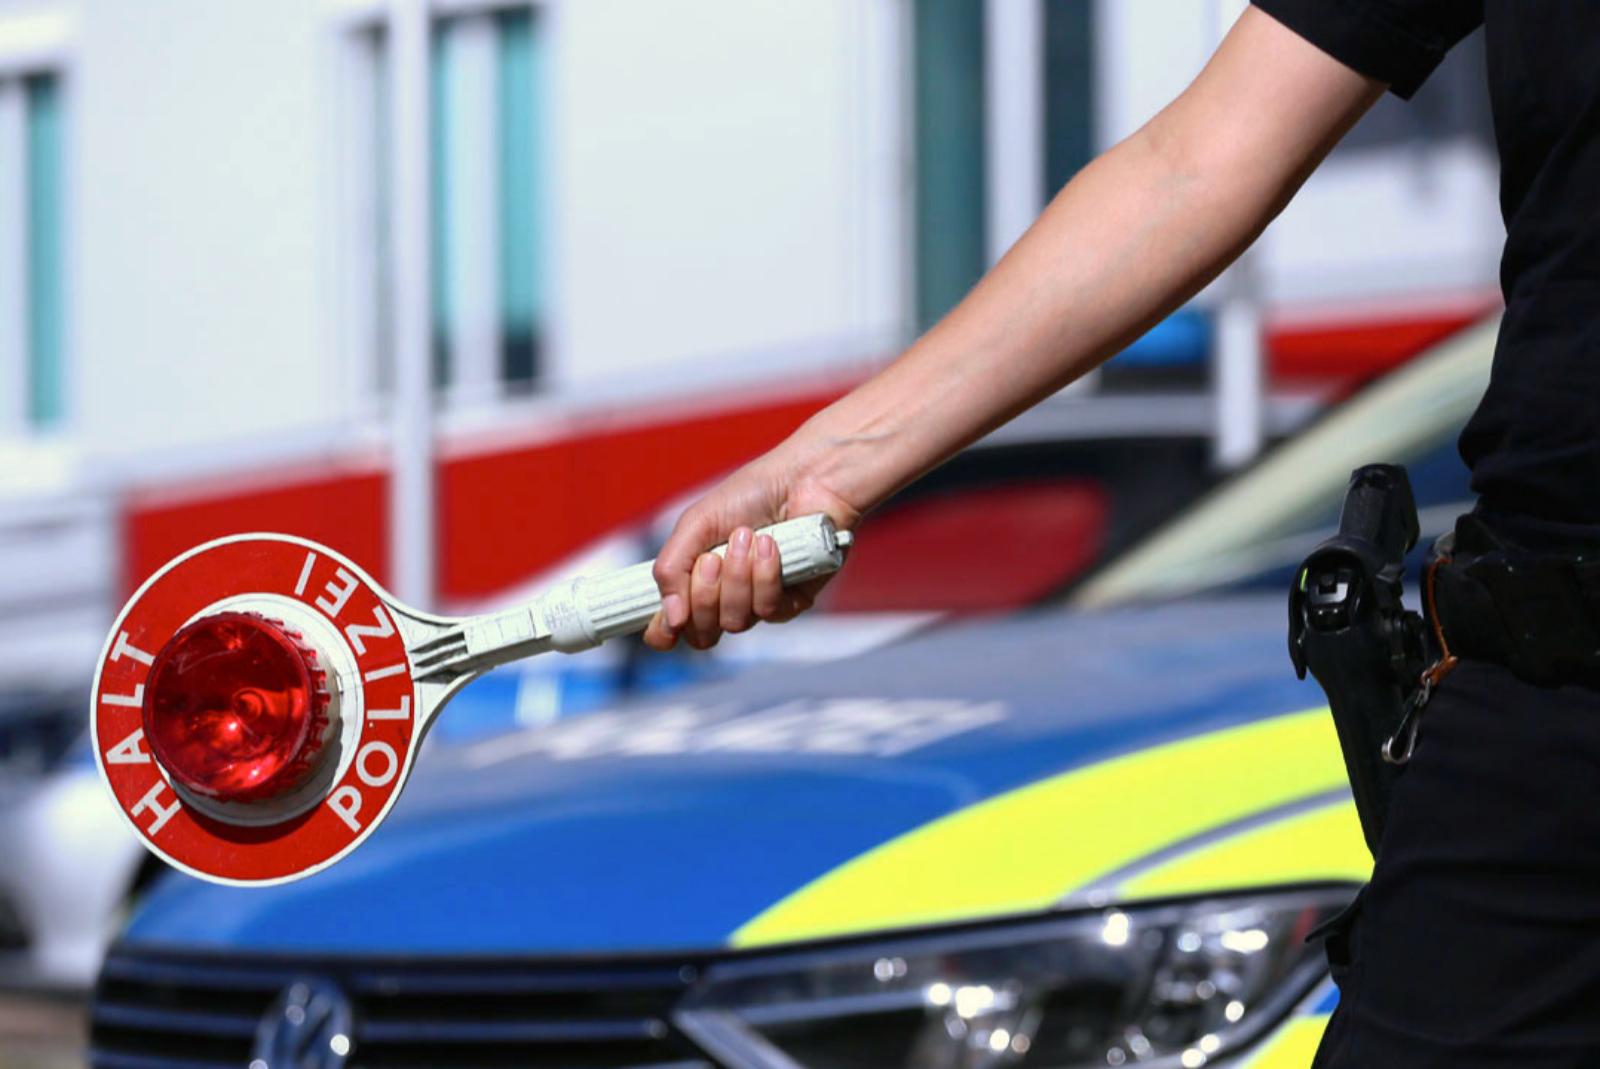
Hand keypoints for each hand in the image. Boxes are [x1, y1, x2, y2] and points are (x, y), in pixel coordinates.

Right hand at [644, 453, 860, 651]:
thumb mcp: (696, 524)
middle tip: (714, 557)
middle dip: (704, 595)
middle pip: (701, 634)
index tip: (666, 622)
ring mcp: (757, 602)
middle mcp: (725, 598)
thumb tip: (670, 618)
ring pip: (735, 622)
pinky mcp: (792, 602)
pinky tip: (771, 546)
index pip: (671, 627)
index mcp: (696, 580)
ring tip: (747, 537)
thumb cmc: (749, 494)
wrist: (804, 479)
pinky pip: (769, 610)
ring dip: (737, 579)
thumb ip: (671, 568)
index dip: (663, 633)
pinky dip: (766, 576)